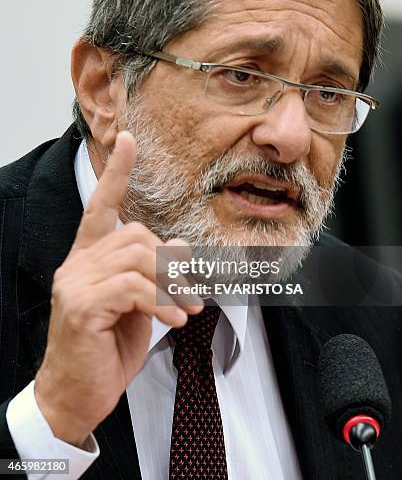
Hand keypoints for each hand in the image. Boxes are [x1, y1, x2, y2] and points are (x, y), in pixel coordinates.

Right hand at [34, 131, 202, 445]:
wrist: (77, 396)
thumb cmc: (107, 350)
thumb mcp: (137, 308)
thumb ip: (151, 276)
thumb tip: (179, 251)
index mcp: (89, 259)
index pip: (101, 206)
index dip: (117, 173)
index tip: (129, 140)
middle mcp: (77, 264)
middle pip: (136, 235)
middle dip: (171, 262)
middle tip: (191, 292)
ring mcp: (74, 283)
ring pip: (137, 258)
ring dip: (171, 284)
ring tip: (186, 309)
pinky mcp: (80, 306)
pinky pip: (133, 287)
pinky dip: (162, 301)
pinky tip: (175, 320)